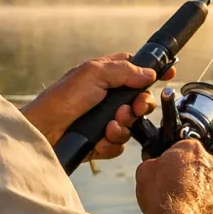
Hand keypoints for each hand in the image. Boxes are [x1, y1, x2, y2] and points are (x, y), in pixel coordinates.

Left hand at [21, 54, 176, 159]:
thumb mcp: (94, 73)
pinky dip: (111, 142)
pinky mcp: (101, 141)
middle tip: (132, 108)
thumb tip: (149, 73)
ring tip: (109, 125)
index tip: (168, 74)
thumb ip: (125, 71)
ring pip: (132, 124)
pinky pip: (120, 144)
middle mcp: (107, 97)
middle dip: (139, 105)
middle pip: (139, 100)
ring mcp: (104, 120)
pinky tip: (100, 138)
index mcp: (106, 75)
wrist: (44, 131)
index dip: (152, 72)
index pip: (136, 70)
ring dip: (123, 125)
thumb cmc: (62, 98)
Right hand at [136, 140, 212, 213]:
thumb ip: (153, 163)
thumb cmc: (161, 196)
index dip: (172, 161)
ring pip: (211, 187)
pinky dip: (209, 212)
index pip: (183, 149)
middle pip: (200, 167)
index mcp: (192, 149)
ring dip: (201, 194)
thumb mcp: (144, 172)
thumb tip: (155, 164)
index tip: (166, 173)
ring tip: (184, 208)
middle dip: (189, 177)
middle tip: (174, 191)